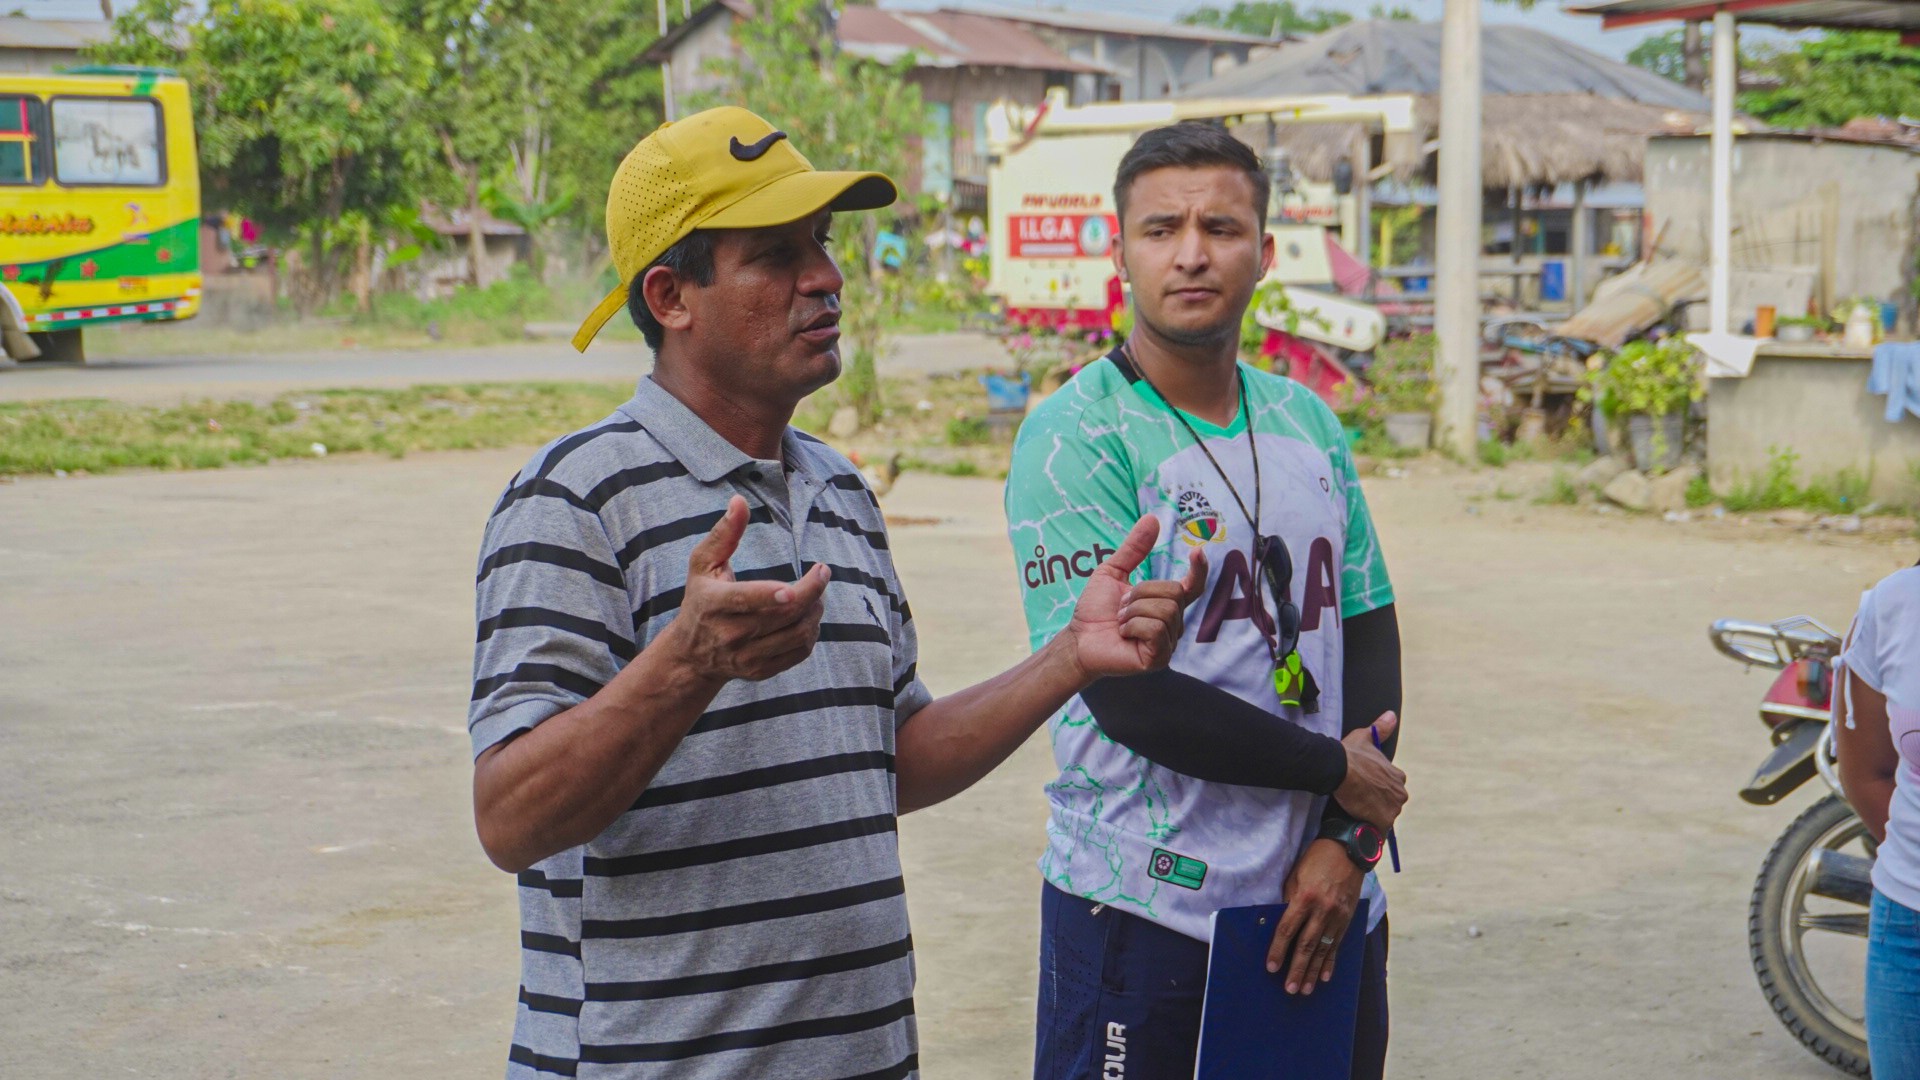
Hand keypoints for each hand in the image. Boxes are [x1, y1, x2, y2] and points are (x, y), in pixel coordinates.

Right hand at [664, 495, 828, 683]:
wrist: (692, 654)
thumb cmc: (700, 598)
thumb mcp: (702, 564)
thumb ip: (724, 533)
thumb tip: (739, 501)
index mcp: (713, 604)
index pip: (748, 600)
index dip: (775, 594)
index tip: (803, 580)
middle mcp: (729, 635)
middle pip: (784, 615)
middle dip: (812, 591)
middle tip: (822, 572)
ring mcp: (746, 657)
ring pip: (797, 635)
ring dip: (816, 610)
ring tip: (816, 593)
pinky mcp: (761, 671)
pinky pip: (799, 652)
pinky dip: (812, 632)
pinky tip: (809, 615)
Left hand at [1061, 515, 1206, 680]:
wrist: (1078, 638)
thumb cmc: (1095, 609)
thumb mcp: (1113, 571)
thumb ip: (1134, 548)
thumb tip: (1152, 518)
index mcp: (1165, 603)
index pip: (1192, 587)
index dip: (1199, 570)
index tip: (1196, 551)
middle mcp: (1172, 623)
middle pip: (1174, 592)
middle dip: (1141, 593)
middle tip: (1122, 606)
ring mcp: (1168, 642)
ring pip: (1165, 610)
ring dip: (1133, 611)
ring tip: (1121, 621)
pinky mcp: (1159, 658)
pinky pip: (1155, 629)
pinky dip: (1132, 626)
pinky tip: (1123, 634)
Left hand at [1266, 839, 1365, 994]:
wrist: (1348, 850)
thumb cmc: (1316, 860)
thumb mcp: (1295, 877)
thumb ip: (1289, 902)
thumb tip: (1281, 925)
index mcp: (1305, 897)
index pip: (1288, 930)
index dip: (1278, 950)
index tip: (1271, 967)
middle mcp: (1322, 910)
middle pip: (1306, 945)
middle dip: (1297, 969)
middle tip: (1290, 988)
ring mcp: (1337, 916)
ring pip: (1323, 949)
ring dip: (1314, 972)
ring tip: (1306, 989)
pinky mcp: (1348, 919)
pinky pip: (1337, 944)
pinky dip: (1331, 961)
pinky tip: (1326, 976)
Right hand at [1333, 711, 1405, 830]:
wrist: (1339, 769)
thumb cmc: (1350, 753)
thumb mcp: (1365, 737)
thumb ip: (1380, 728)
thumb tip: (1391, 715)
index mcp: (1398, 776)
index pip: (1392, 787)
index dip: (1378, 789)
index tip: (1365, 788)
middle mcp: (1400, 792)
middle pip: (1390, 803)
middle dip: (1378, 804)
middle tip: (1359, 802)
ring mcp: (1393, 808)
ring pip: (1384, 816)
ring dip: (1374, 816)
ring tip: (1357, 814)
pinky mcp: (1384, 820)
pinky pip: (1378, 829)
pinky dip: (1370, 829)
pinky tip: (1359, 824)